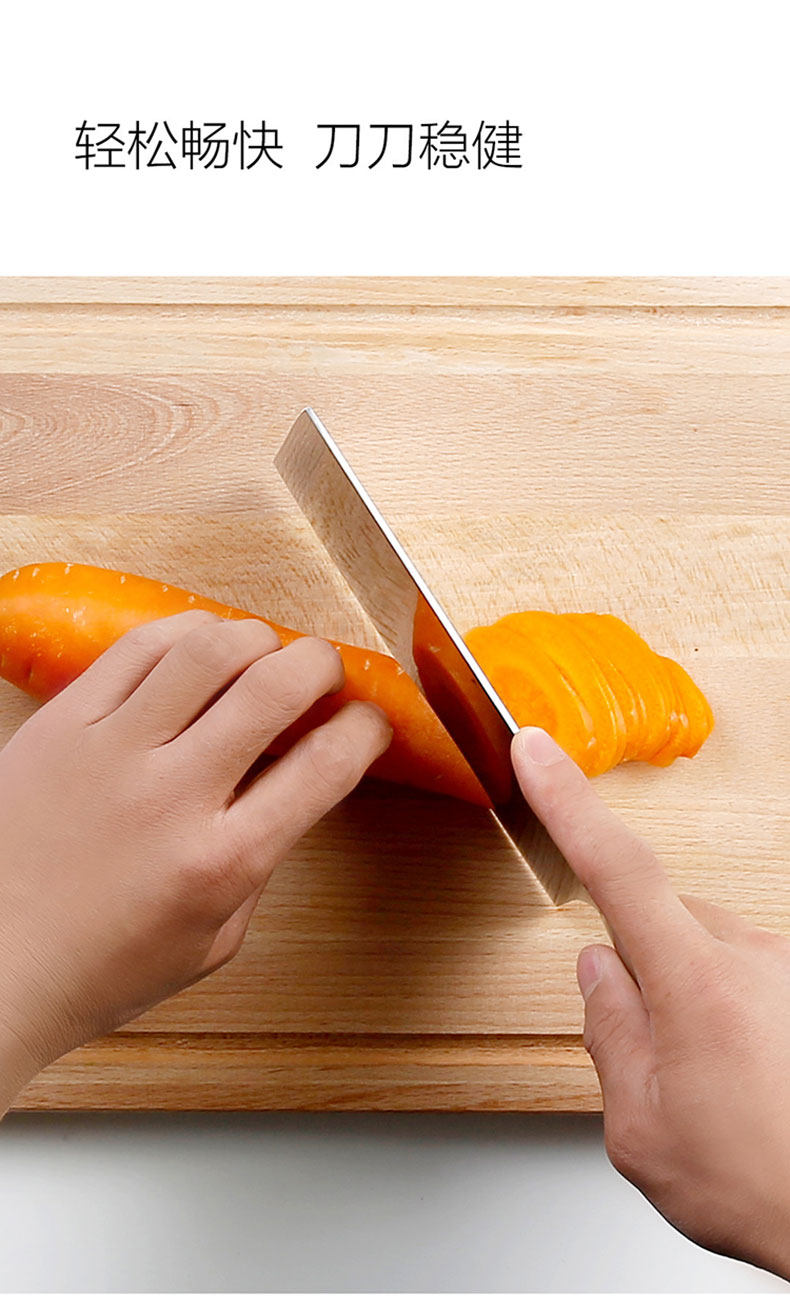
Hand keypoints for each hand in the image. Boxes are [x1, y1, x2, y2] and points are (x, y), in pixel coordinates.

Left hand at [0, 611, 390, 1110]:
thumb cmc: (98, 968)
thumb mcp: (213, 942)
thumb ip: (259, 863)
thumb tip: (288, 790)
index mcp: (221, 862)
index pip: (325, 766)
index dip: (366, 730)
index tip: (368, 723)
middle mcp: (171, 796)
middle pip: (275, 686)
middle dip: (321, 665)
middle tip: (322, 675)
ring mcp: (110, 751)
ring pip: (207, 648)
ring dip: (256, 637)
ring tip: (261, 653)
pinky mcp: (61, 725)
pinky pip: (135, 647)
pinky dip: (184, 632)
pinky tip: (198, 645)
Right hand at [512, 726, 789, 1280]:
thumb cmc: (764, 1189)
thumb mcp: (645, 1131)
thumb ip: (609, 1035)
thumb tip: (597, 973)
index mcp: (696, 987)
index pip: (616, 869)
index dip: (568, 803)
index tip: (536, 752)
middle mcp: (754, 960)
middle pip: (663, 922)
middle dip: (644, 969)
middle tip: (658, 1058)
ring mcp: (789, 969)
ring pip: (709, 950)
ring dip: (695, 996)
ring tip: (720, 1079)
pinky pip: (751, 972)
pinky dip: (736, 1009)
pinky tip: (751, 1070)